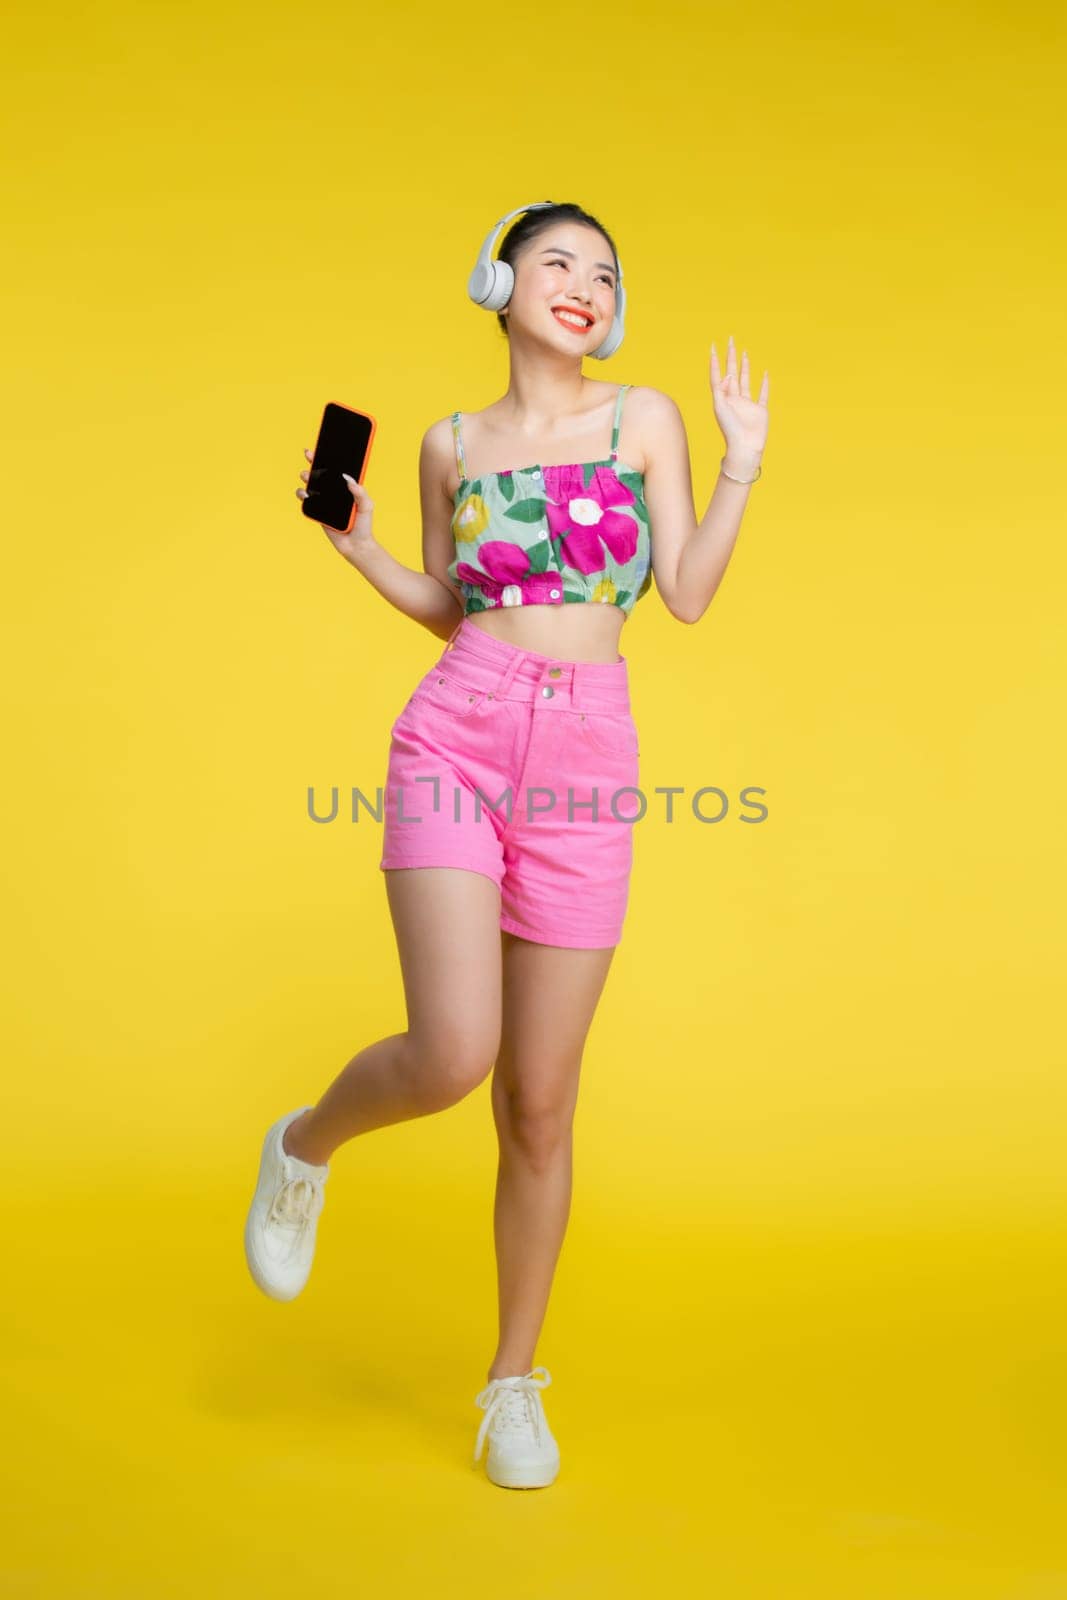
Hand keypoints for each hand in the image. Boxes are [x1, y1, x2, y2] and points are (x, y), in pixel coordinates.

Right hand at [297, 449, 375, 563]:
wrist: (356, 546)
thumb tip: (348, 478)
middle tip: (310, 454)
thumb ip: (359, 492)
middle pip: (321, 472)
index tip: (323, 446)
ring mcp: (324, 501)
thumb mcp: (366, 506)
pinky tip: (305, 493)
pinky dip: (302, 494)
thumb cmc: (364, 525)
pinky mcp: (317, 511)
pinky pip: (306, 500)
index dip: (328, 456)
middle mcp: (334, 492)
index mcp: (346, 487)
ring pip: (311, 484)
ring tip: (307, 476)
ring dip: (306, 476)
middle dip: (314, 461)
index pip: (336, 468)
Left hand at [710, 336, 768, 463]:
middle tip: (730, 340)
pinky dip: (765, 384)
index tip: (713, 347)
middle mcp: (734, 399)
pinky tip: (765, 374)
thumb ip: (721, 390)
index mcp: (722, 399)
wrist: (744, 447)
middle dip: (731, 357)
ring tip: (744, 353)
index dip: (715, 362)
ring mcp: (747, 404)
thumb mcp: (721, 407)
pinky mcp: (760, 410)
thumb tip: (728, 375)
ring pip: (745, 380)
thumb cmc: (729, 430)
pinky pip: (762, 394)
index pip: (717, 376)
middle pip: (732, 372)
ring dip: (744, 366)